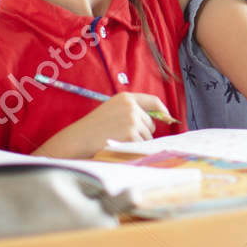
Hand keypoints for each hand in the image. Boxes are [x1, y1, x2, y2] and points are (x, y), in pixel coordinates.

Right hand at [43, 92, 168, 157]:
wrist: (79, 139)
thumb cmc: (94, 127)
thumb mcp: (112, 110)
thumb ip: (132, 110)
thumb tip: (157, 119)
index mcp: (126, 98)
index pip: (153, 101)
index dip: (162, 111)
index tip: (167, 118)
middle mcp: (132, 107)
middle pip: (151, 124)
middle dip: (142, 132)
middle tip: (122, 135)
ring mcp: (132, 120)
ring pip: (147, 136)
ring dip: (137, 141)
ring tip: (118, 140)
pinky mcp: (132, 134)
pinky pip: (142, 145)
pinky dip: (133, 148)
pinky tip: (119, 145)